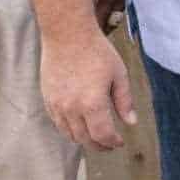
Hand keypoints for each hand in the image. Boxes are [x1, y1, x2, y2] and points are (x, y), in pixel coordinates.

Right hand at [42, 25, 137, 150]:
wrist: (67, 34)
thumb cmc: (97, 51)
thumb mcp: (119, 74)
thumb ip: (124, 101)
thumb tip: (131, 122)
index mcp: (93, 103)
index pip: (103, 135)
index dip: (113, 142)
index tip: (120, 142)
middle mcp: (72, 108)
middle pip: (85, 139)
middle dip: (100, 145)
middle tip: (109, 144)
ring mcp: (57, 105)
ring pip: (69, 134)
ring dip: (84, 140)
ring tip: (95, 137)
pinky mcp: (47, 99)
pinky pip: (58, 123)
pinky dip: (69, 129)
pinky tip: (79, 125)